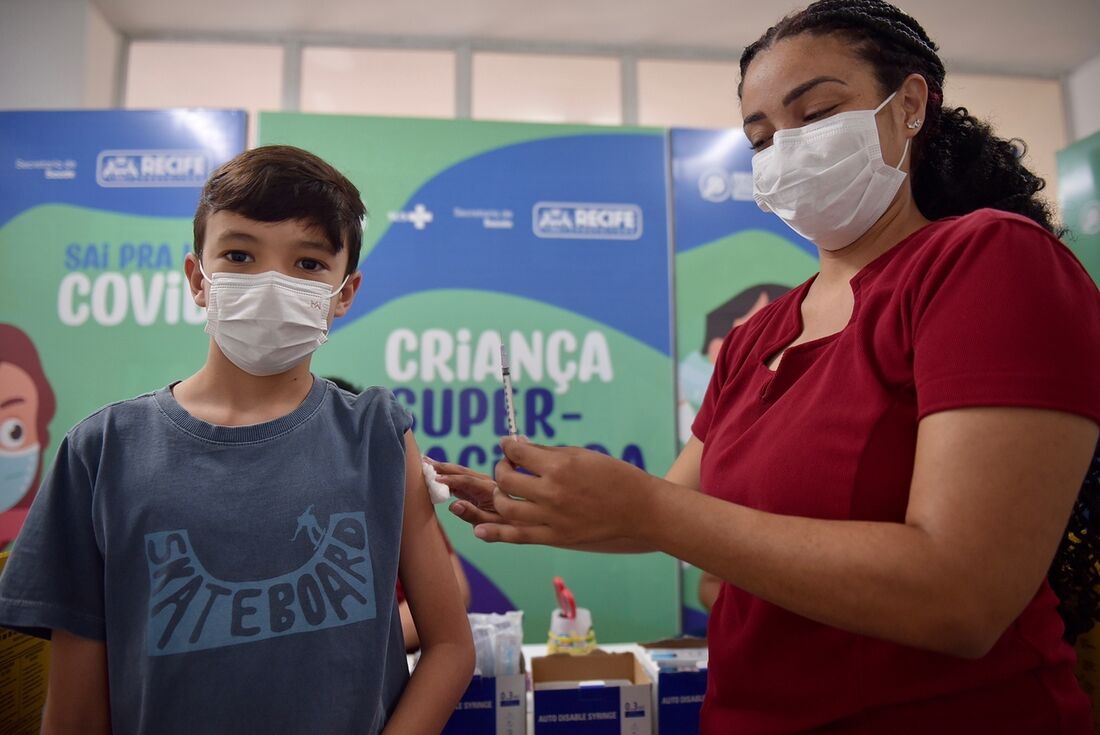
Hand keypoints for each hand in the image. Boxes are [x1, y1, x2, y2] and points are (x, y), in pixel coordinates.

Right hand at [427, 457, 506, 525]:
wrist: (525, 520)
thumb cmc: (510, 525)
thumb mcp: (492, 525)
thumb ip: (473, 515)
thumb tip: (452, 506)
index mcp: (490, 490)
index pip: (466, 481)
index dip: (450, 480)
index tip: (433, 478)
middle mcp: (486, 482)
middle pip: (462, 471)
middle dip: (442, 466)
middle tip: (423, 461)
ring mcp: (482, 483)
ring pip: (460, 473)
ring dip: (443, 468)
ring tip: (425, 463)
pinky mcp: (478, 487)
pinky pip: (461, 479)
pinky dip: (448, 475)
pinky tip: (436, 473)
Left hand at [473, 438, 657, 545]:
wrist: (640, 510)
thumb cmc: (615, 476)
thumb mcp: (582, 455)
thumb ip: (549, 453)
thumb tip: (520, 447)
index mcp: (560, 467)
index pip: (518, 453)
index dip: (508, 446)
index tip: (508, 444)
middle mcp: (552, 492)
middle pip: (507, 480)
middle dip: (502, 468)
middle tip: (507, 464)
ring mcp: (552, 518)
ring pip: (506, 507)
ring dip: (498, 495)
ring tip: (503, 489)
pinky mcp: (556, 537)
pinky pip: (518, 536)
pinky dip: (495, 533)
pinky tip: (479, 529)